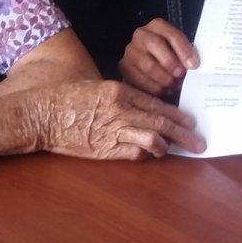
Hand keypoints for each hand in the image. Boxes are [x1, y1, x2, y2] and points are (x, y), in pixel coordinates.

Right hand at [35, 80, 204, 158]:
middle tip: (198, 141)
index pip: (157, 103)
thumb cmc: (66, 99)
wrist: (42, 114)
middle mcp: (121, 109)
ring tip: (178, 150)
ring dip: (168, 145)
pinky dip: (146, 154)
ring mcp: (113, 129)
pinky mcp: (105, 148)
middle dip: (183, 133)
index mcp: (119, 90)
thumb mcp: (96, 88)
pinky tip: (151, 154)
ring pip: (153, 137)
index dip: (176, 114)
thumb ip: (119, 97)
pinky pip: (134, 152)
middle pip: (161, 121)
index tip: (189, 121)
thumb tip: (140, 108)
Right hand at [119, 18, 198, 97]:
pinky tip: (163, 90)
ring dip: (164, 78)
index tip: (193, 65)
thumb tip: (192, 66)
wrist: (145, 60)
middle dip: (171, 63)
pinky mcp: (124, 67)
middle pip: (157, 45)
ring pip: (148, 65)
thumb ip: (183, 54)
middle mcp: (141, 35)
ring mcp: (131, 51)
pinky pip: (140, 79)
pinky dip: (154, 88)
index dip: (184, 50)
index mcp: (157, 26)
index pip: (172, 34)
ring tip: (173, 85)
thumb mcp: (176, 49)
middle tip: (180, 76)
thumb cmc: (166, 55)